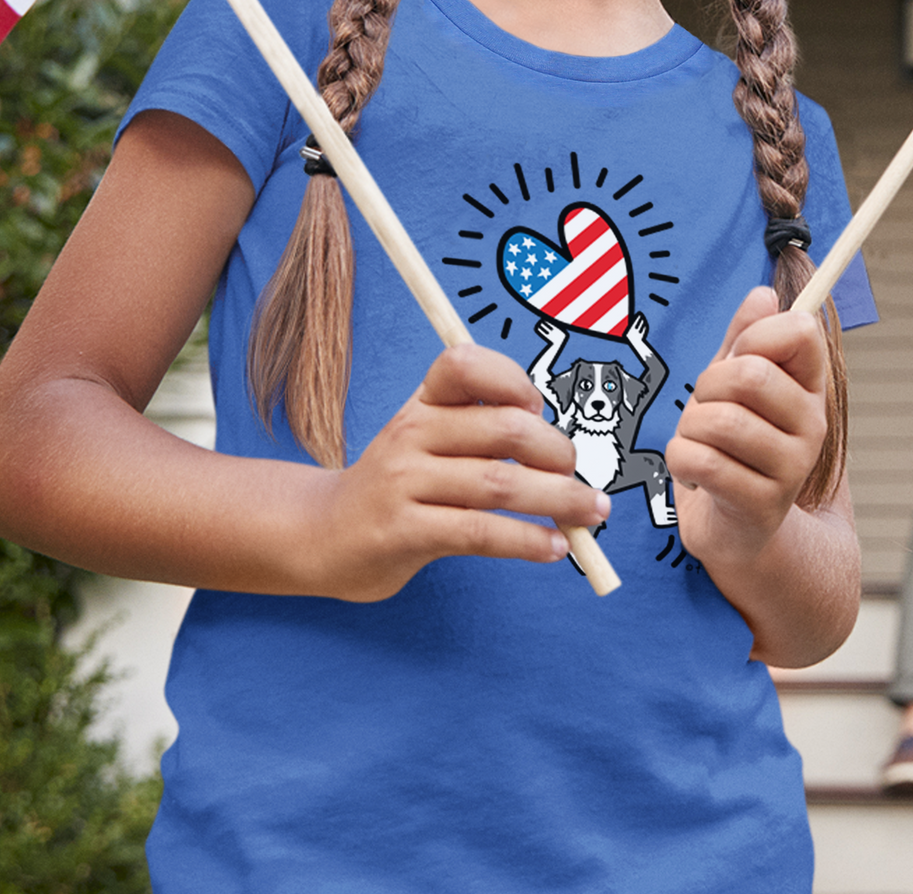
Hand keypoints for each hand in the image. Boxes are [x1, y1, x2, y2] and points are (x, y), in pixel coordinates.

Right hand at [308, 344, 610, 600]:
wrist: (321, 535)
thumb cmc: (398, 486)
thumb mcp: (428, 441)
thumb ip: (482, 432)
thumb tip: (564, 451)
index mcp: (423, 402)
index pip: (465, 365)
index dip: (512, 380)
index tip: (537, 410)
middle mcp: (412, 433)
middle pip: (503, 429)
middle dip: (557, 452)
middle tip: (577, 475)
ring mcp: (404, 482)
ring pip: (500, 484)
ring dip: (559, 500)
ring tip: (591, 514)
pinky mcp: (404, 532)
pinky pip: (479, 531)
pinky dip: (527, 540)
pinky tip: (554, 547)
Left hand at [666, 286, 827, 572]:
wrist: (735, 527)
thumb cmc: (732, 446)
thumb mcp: (734, 385)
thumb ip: (745, 341)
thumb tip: (763, 294)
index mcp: (809, 387)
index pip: (803, 330)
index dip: (757, 334)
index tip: (738, 356)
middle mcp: (811, 424)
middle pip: (750, 374)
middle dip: (708, 386)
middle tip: (705, 406)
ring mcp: (791, 467)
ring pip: (720, 421)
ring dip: (689, 428)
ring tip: (697, 442)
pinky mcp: (762, 503)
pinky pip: (702, 461)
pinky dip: (681, 461)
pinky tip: (694, 473)